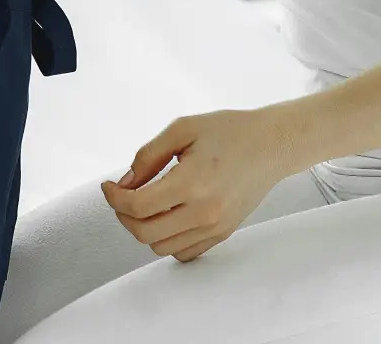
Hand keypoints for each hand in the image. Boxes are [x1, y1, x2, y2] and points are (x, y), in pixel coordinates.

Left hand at [100, 104, 313, 262]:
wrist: (271, 145)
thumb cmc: (230, 131)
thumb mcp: (182, 129)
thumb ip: (148, 155)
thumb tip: (125, 182)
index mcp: (192, 182)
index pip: (138, 207)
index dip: (115, 198)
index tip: (109, 186)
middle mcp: (204, 212)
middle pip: (144, 233)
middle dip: (124, 215)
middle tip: (122, 195)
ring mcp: (214, 227)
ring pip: (161, 246)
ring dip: (144, 227)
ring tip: (145, 202)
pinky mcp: (222, 234)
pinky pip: (182, 252)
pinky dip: (167, 239)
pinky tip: (166, 215)